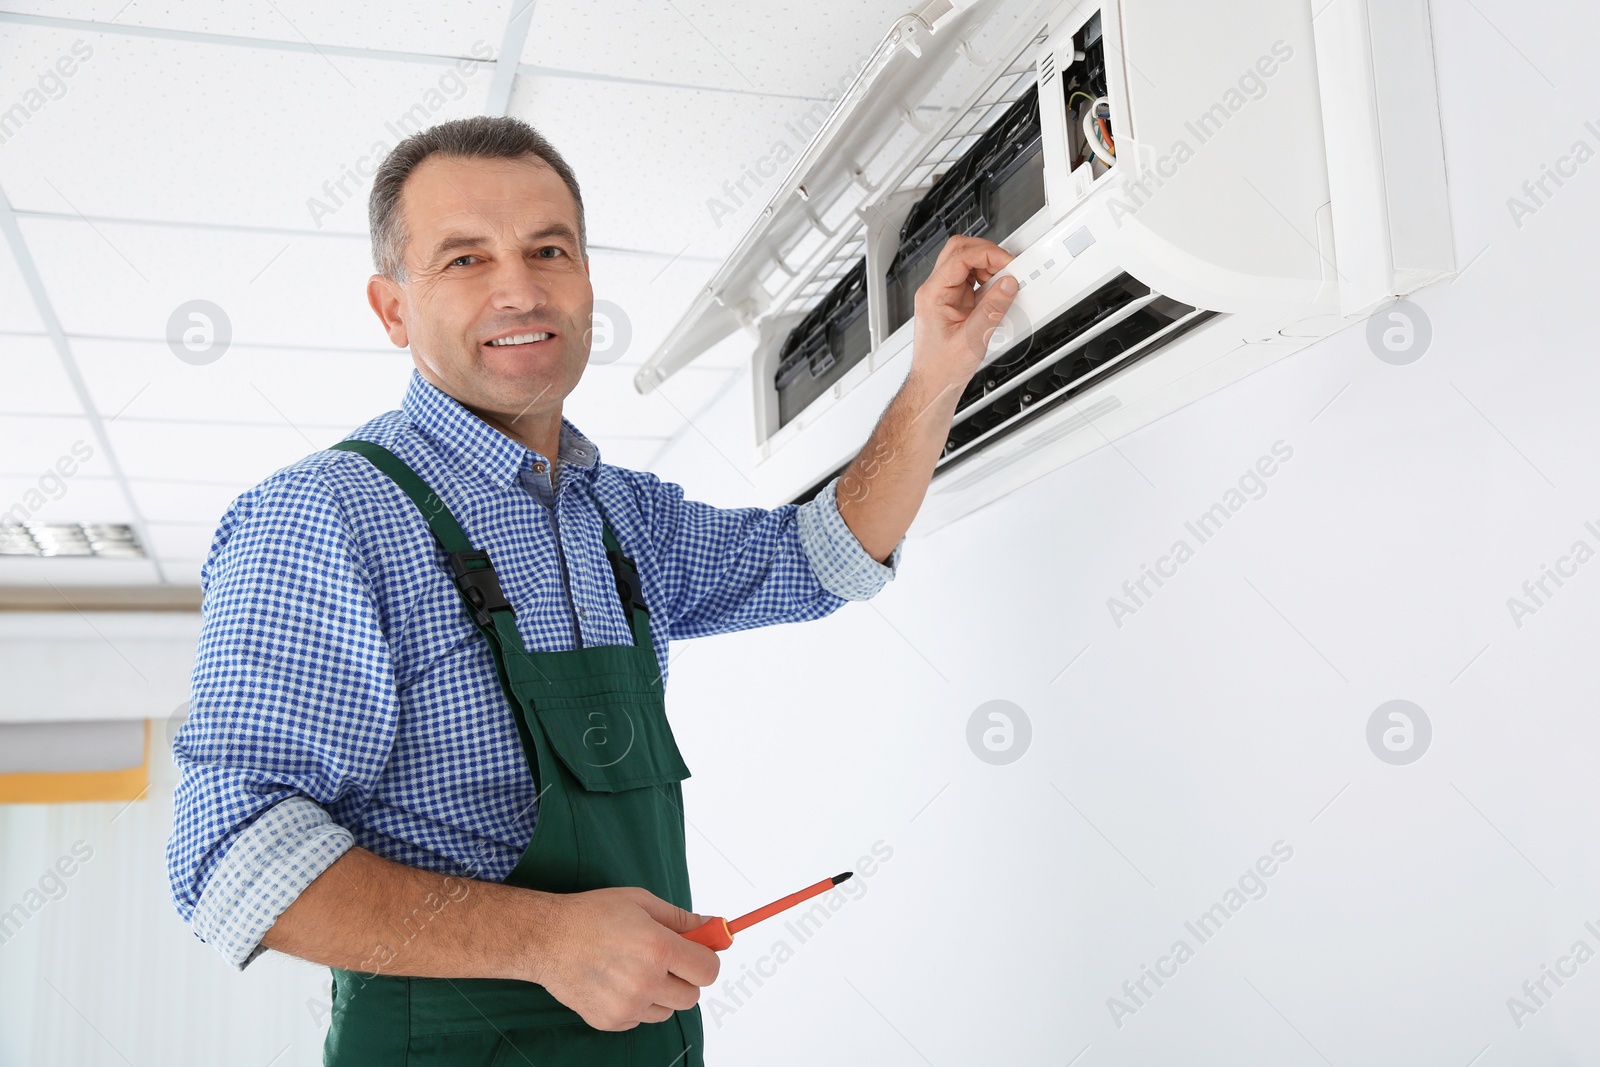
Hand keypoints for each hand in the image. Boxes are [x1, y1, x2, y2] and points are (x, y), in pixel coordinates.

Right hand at [529, 886, 720, 1030]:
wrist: (546, 938)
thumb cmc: (591, 915)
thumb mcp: (640, 902)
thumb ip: (680, 919)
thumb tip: (710, 927)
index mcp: (658, 948)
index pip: (708, 970)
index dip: (706, 960)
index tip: (698, 954)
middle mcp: (646, 982)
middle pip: (691, 996)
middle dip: (685, 978)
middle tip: (665, 961)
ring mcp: (627, 1006)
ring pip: (666, 1010)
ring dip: (660, 994)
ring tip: (635, 969)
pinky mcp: (610, 1021)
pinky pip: (640, 1019)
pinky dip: (637, 1005)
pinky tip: (616, 982)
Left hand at [910, 235, 1019, 394]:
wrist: (934, 385)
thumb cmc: (941, 368)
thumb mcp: (972, 339)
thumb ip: (992, 309)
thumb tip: (1008, 284)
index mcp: (933, 295)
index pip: (959, 257)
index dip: (987, 254)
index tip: (1007, 263)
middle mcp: (936, 291)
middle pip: (960, 251)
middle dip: (987, 254)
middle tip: (1007, 267)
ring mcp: (945, 295)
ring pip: (966, 263)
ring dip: (988, 267)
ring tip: (1004, 283)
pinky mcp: (954, 303)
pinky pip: (972, 280)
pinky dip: (988, 281)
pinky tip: (997, 293)